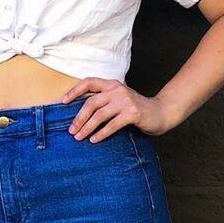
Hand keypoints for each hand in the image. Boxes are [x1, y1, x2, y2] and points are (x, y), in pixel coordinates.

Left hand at [59, 79, 176, 140]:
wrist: (160, 113)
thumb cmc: (135, 109)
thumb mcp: (118, 100)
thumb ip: (103, 101)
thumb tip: (79, 114)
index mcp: (112, 84)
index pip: (89, 82)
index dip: (74, 91)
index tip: (63, 102)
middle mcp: (118, 89)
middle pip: (91, 102)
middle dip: (79, 118)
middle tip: (71, 130)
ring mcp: (126, 101)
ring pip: (100, 115)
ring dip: (87, 127)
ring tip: (79, 137)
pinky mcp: (133, 113)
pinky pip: (112, 125)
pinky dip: (101, 133)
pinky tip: (95, 140)